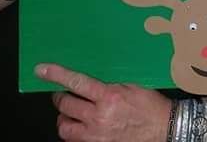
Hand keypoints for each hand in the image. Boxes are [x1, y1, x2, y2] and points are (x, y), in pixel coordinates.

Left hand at [35, 63, 170, 141]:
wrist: (164, 128)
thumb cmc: (152, 107)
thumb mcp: (132, 87)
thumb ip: (110, 84)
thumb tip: (91, 79)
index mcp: (109, 96)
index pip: (76, 82)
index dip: (56, 75)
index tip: (42, 71)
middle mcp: (99, 116)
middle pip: (65, 105)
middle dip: (61, 98)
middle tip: (63, 94)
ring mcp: (95, 135)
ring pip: (64, 127)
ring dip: (65, 118)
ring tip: (71, 113)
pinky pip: (74, 140)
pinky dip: (74, 132)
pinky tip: (83, 126)